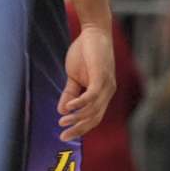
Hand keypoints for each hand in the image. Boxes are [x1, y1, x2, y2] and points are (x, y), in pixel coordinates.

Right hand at [58, 26, 115, 141]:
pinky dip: (80, 103)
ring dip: (77, 117)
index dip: (80, 128)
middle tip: (63, 137)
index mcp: (102, 95)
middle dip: (79, 129)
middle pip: (95, 118)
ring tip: (62, 121)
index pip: (94, 118)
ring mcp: (107, 86)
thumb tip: (61, 111)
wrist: (94, 33)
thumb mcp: (74, 77)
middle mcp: (108, 93)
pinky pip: (92, 95)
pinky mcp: (102, 77)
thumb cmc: (85, 54)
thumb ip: (70, 94)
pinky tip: (68, 108)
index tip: (65, 136)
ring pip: (93, 109)